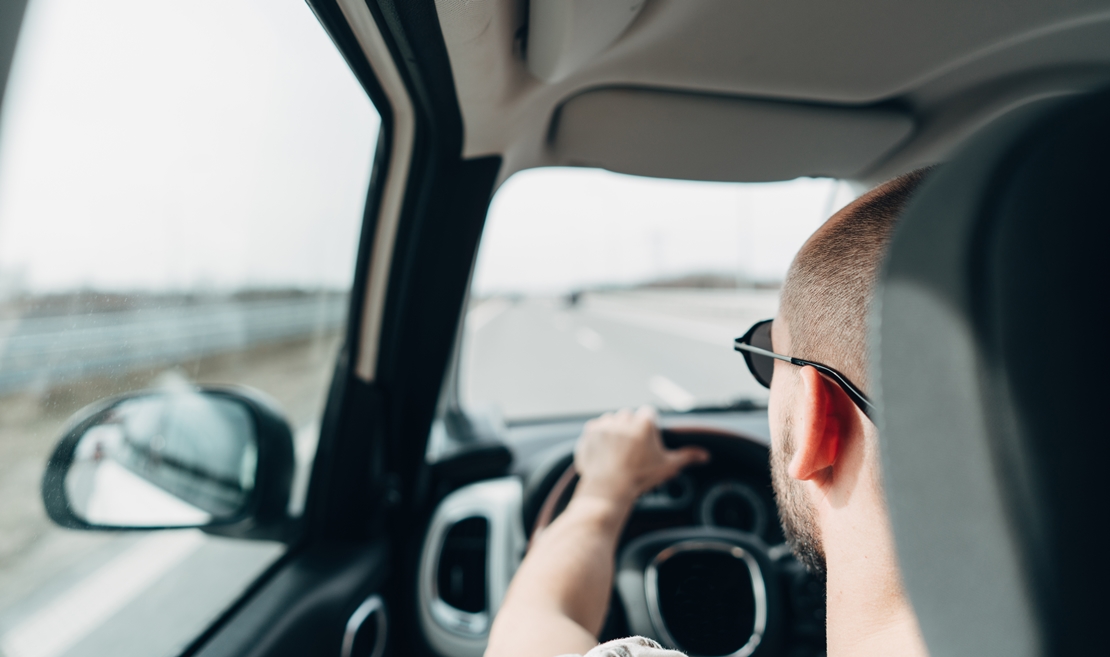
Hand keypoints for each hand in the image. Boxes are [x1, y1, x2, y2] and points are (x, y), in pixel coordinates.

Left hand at [574, 406, 709, 505]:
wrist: (609, 488)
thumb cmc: (641, 476)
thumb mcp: (667, 466)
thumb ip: (687, 456)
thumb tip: (705, 455)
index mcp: (644, 421)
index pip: (649, 415)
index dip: (649, 429)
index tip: (646, 444)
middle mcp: (624, 417)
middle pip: (630, 417)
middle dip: (631, 430)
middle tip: (632, 452)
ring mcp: (605, 423)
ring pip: (612, 422)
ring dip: (614, 432)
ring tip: (617, 454)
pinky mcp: (589, 431)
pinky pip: (596, 431)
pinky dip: (599, 440)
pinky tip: (604, 455)